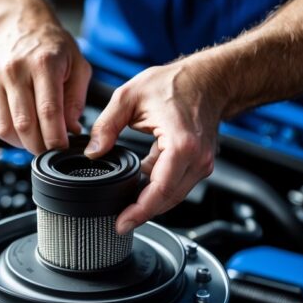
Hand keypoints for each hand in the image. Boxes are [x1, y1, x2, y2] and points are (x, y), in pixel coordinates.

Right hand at [0, 9, 90, 153]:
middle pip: (24, 124)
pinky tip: (17, 131)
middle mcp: (15, 70)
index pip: (48, 111)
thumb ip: (76, 99)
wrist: (17, 23)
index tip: (62, 149)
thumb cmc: (50, 44)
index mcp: (43, 63)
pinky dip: (4, 135)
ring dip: (20, 143)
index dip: (55, 137)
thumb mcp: (77, 64)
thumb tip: (71, 129)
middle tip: (49, 150)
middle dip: (38, 146)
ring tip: (33, 140)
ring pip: (4, 128)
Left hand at [85, 59, 224, 233]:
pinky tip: (139, 190)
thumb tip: (92, 152)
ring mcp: (202, 163)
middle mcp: (196, 158)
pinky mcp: (199, 164)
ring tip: (125, 210)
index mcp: (180, 144)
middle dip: (142, 214)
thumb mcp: (129, 97)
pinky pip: (176, 185)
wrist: (209, 78)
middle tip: (118, 223)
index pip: (160, 190)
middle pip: (167, 200)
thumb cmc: (175, 83)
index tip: (122, 223)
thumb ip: (106, 125)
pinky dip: (158, 191)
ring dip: (150, 204)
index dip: (140, 211)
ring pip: (173, 196)